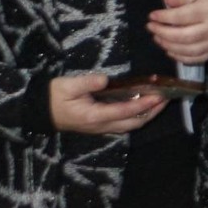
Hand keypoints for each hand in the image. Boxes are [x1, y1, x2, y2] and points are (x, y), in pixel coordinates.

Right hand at [49, 74, 166, 135]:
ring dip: (147, 115)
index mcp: (94, 116)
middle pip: (133, 123)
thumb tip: (104, 80)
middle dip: (152, 112)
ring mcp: (102, 127)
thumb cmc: (54, 97)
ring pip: (131, 125)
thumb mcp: (67, 86)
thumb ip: (87, 83)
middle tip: (166, 98)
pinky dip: (138, 115)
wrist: (41, 112)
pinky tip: (145, 106)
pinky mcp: (102, 125)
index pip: (124, 111)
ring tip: (161, 102)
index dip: (143, 104)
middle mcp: (101, 125)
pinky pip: (125, 123)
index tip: (157, 96)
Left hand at [149, 0, 207, 64]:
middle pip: (183, 36)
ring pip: (188, 50)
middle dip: (163, 33)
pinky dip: (180, 58)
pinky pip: (195, 59)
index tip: (151, 16)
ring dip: (168, 46)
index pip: (181, 17)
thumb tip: (165, 1)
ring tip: (157, 38)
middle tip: (151, 28)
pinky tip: (169, 51)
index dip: (164, 17)